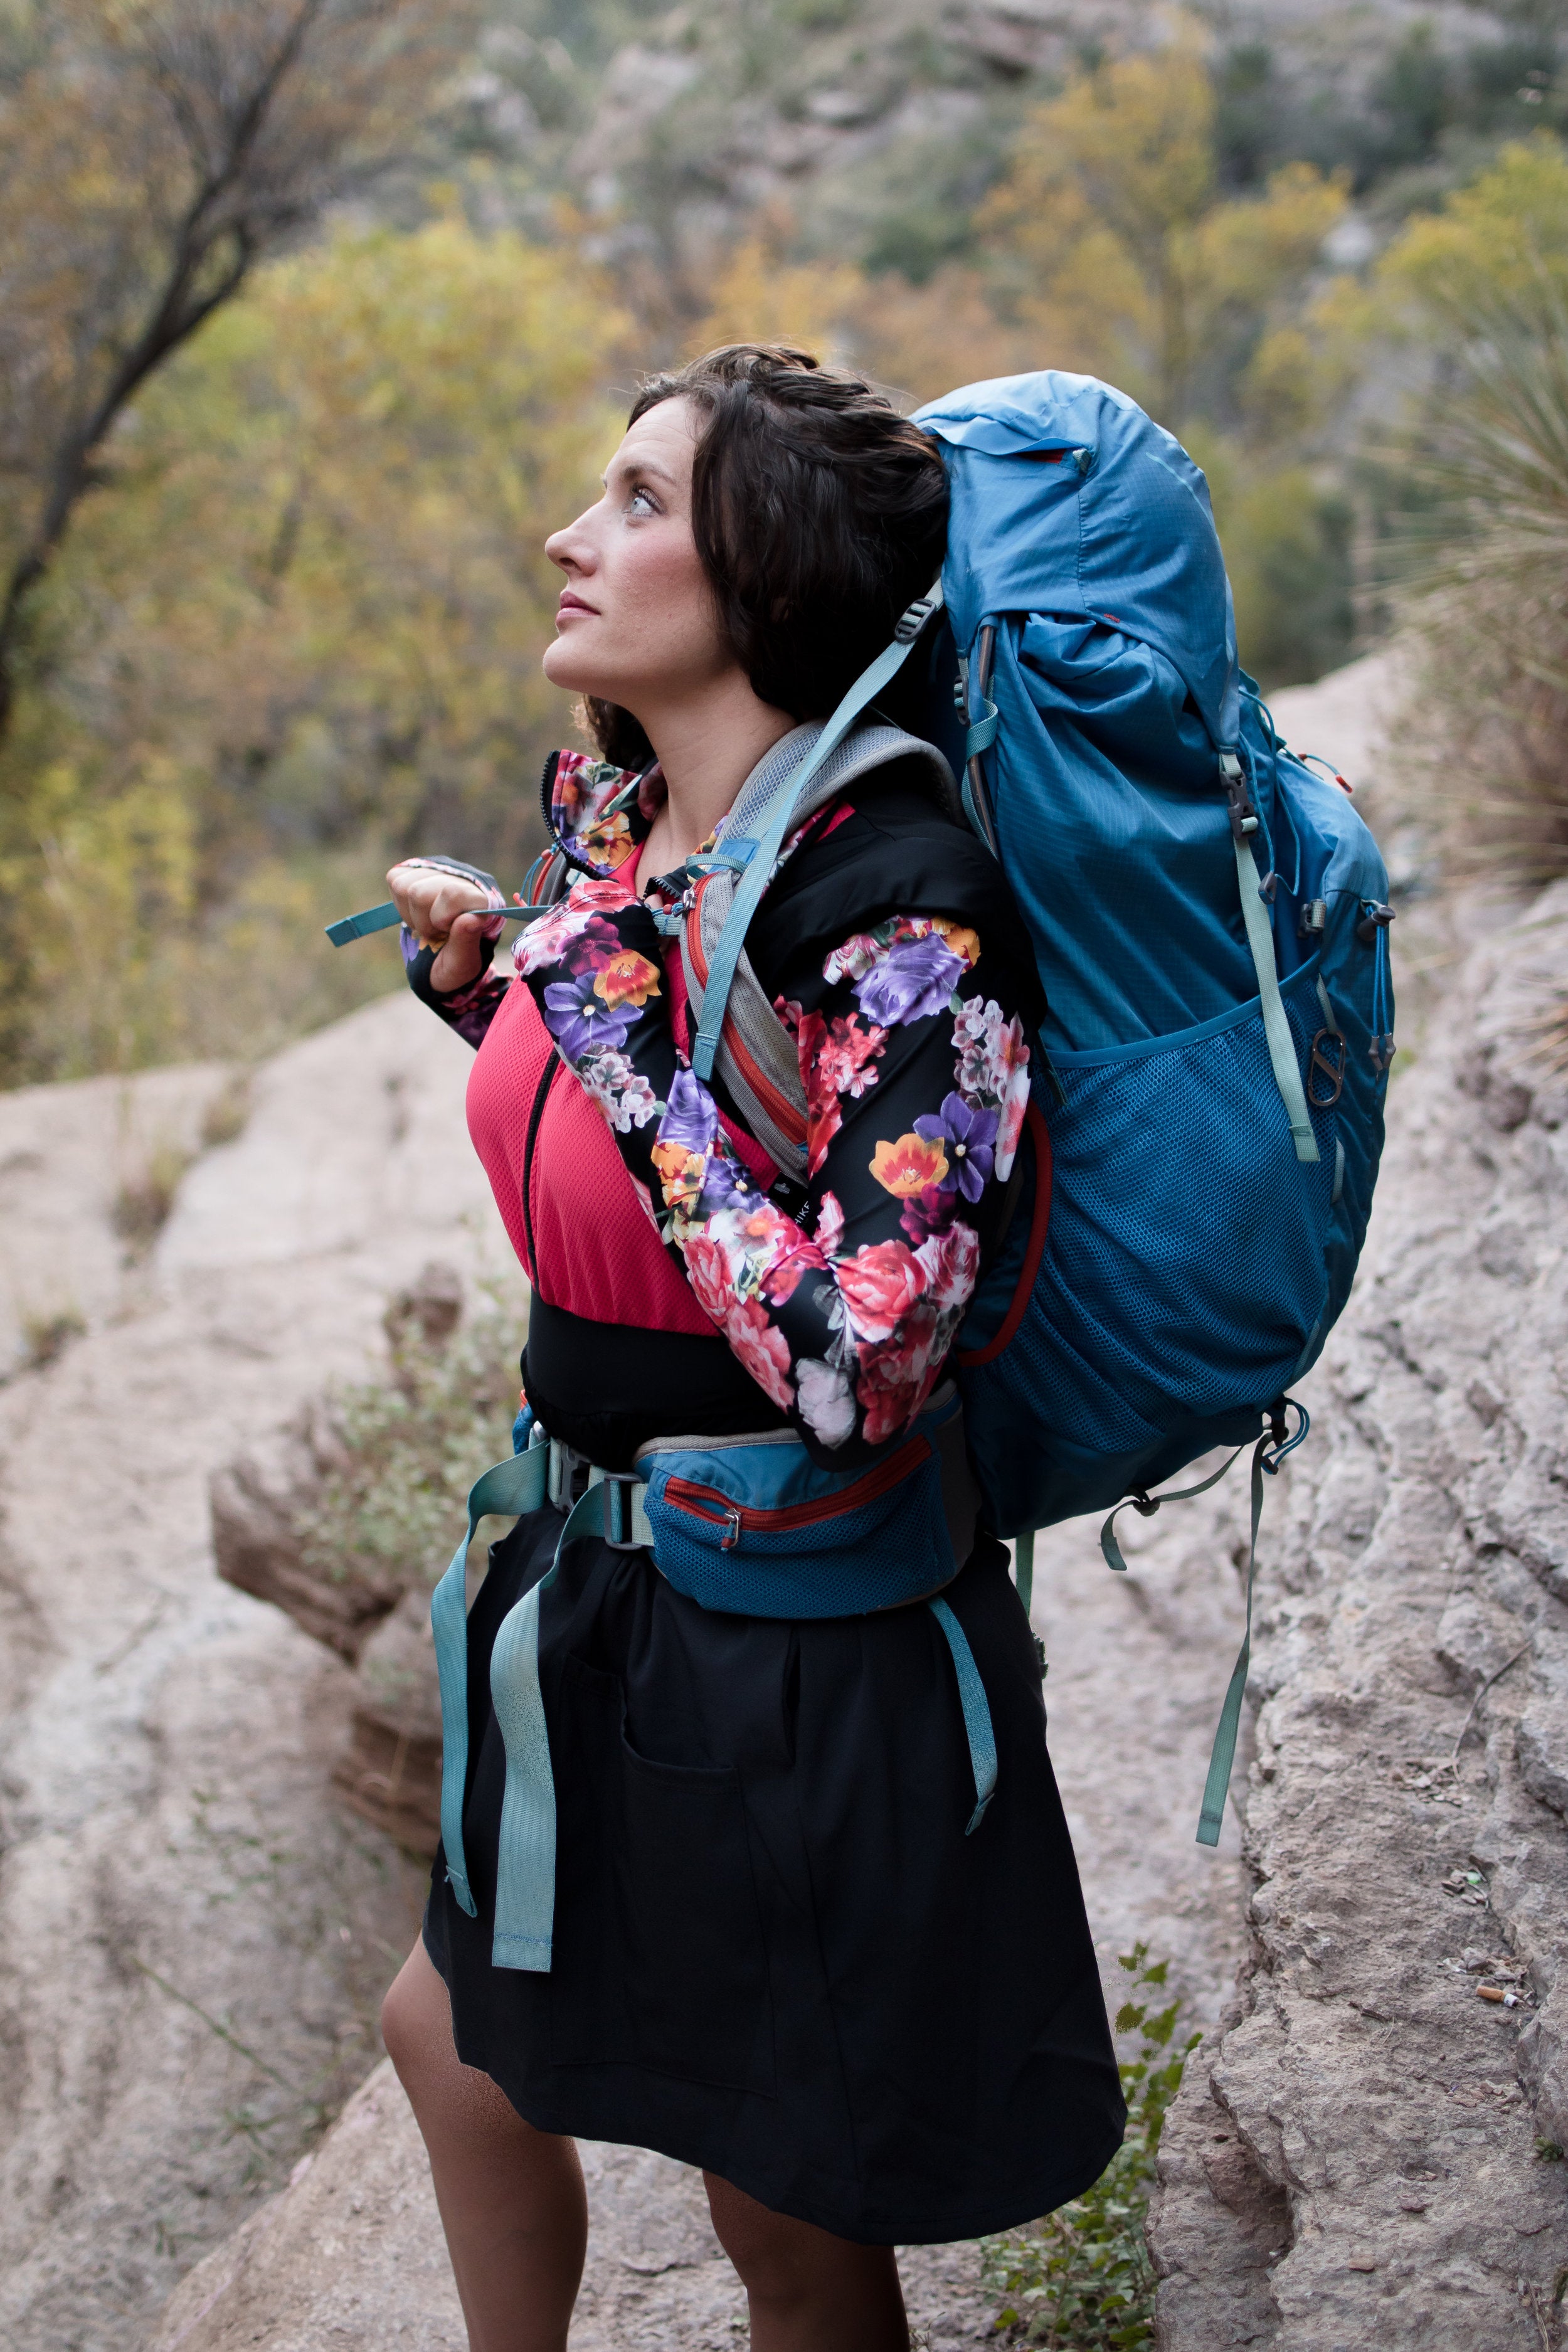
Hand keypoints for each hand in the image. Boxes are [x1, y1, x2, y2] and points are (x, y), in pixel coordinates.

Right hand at [386, 862, 495, 993]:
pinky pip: (395, 879)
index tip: (449, 932)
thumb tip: (472, 919)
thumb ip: (466, 942)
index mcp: (482, 898)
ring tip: (430, 923)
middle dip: (424, 921)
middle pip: (419, 893)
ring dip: (412, 914)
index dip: (442, 919)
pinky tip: (418, 913)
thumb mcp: (463, 963)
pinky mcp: (416, 871)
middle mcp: (462, 877)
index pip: (452, 893)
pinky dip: (402, 904)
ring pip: (403, 886)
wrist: (442, 962)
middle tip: (438, 932)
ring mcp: (440, 871)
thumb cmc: (456, 964)